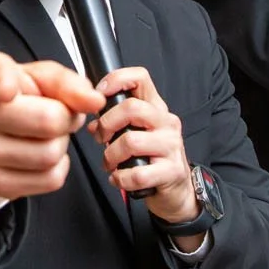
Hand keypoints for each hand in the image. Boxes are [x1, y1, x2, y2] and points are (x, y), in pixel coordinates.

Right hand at [0, 52, 104, 211]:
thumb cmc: (13, 101)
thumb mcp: (37, 78)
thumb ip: (66, 82)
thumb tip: (94, 101)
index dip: (4, 81)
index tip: (8, 91)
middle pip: (48, 120)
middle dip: (66, 118)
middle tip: (56, 114)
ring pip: (52, 153)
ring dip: (61, 144)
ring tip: (44, 135)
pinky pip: (51, 179)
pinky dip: (57, 167)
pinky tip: (39, 153)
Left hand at [86, 67, 199, 225]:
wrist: (176, 190)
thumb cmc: (152, 159)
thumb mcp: (136, 134)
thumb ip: (115, 124)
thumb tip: (92, 123)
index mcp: (156, 108)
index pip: (140, 78)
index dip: (116, 80)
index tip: (99, 95)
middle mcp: (166, 122)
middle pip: (131, 108)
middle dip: (106, 125)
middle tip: (101, 139)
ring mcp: (171, 146)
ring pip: (130, 142)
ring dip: (111, 156)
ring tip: (110, 164)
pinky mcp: (171, 171)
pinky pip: (136, 174)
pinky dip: (120, 179)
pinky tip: (119, 179)